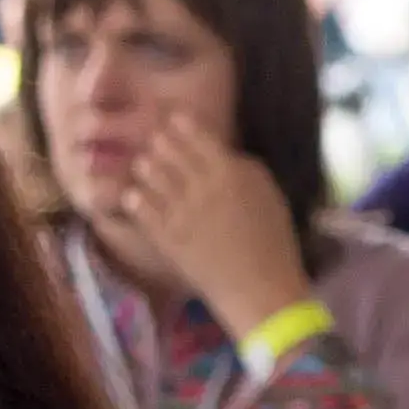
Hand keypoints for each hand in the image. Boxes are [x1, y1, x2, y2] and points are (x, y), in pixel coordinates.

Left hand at [116, 118, 313, 334]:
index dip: (181, 125)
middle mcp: (201, 186)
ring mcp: (180, 212)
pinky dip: (136, 198)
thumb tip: (219, 150)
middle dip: (160, 143)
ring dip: (146, 167)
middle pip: (168, 151)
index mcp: (229, 172)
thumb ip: (243, 167)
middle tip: (156, 140)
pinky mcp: (166, 236)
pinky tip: (135, 195)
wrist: (259, 288)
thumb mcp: (268, 193)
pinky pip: (140, 208)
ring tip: (144, 164)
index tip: (175, 120)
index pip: (197, 136)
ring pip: (150, 175)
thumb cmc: (273, 241)